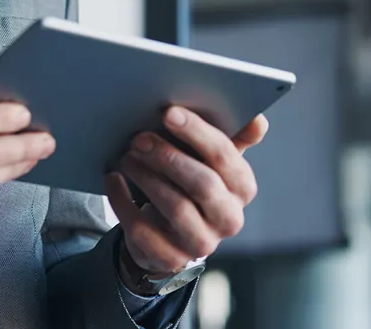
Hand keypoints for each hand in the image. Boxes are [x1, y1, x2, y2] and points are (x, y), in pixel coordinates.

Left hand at [105, 109, 267, 277]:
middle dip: (168, 157)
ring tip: (127, 157)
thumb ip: (232, 137)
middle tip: (138, 138)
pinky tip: (113, 179)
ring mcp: (201, 242)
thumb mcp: (209, 160)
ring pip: (176, 207)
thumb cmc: (189, 182)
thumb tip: (258, 120)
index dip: (197, 133)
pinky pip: (143, 230)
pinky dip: (123, 202)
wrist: (167, 231)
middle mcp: (229, 219)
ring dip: (146, 177)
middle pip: (203, 184)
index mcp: (242, 188)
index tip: (168, 113)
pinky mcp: (171, 258)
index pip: (225, 158)